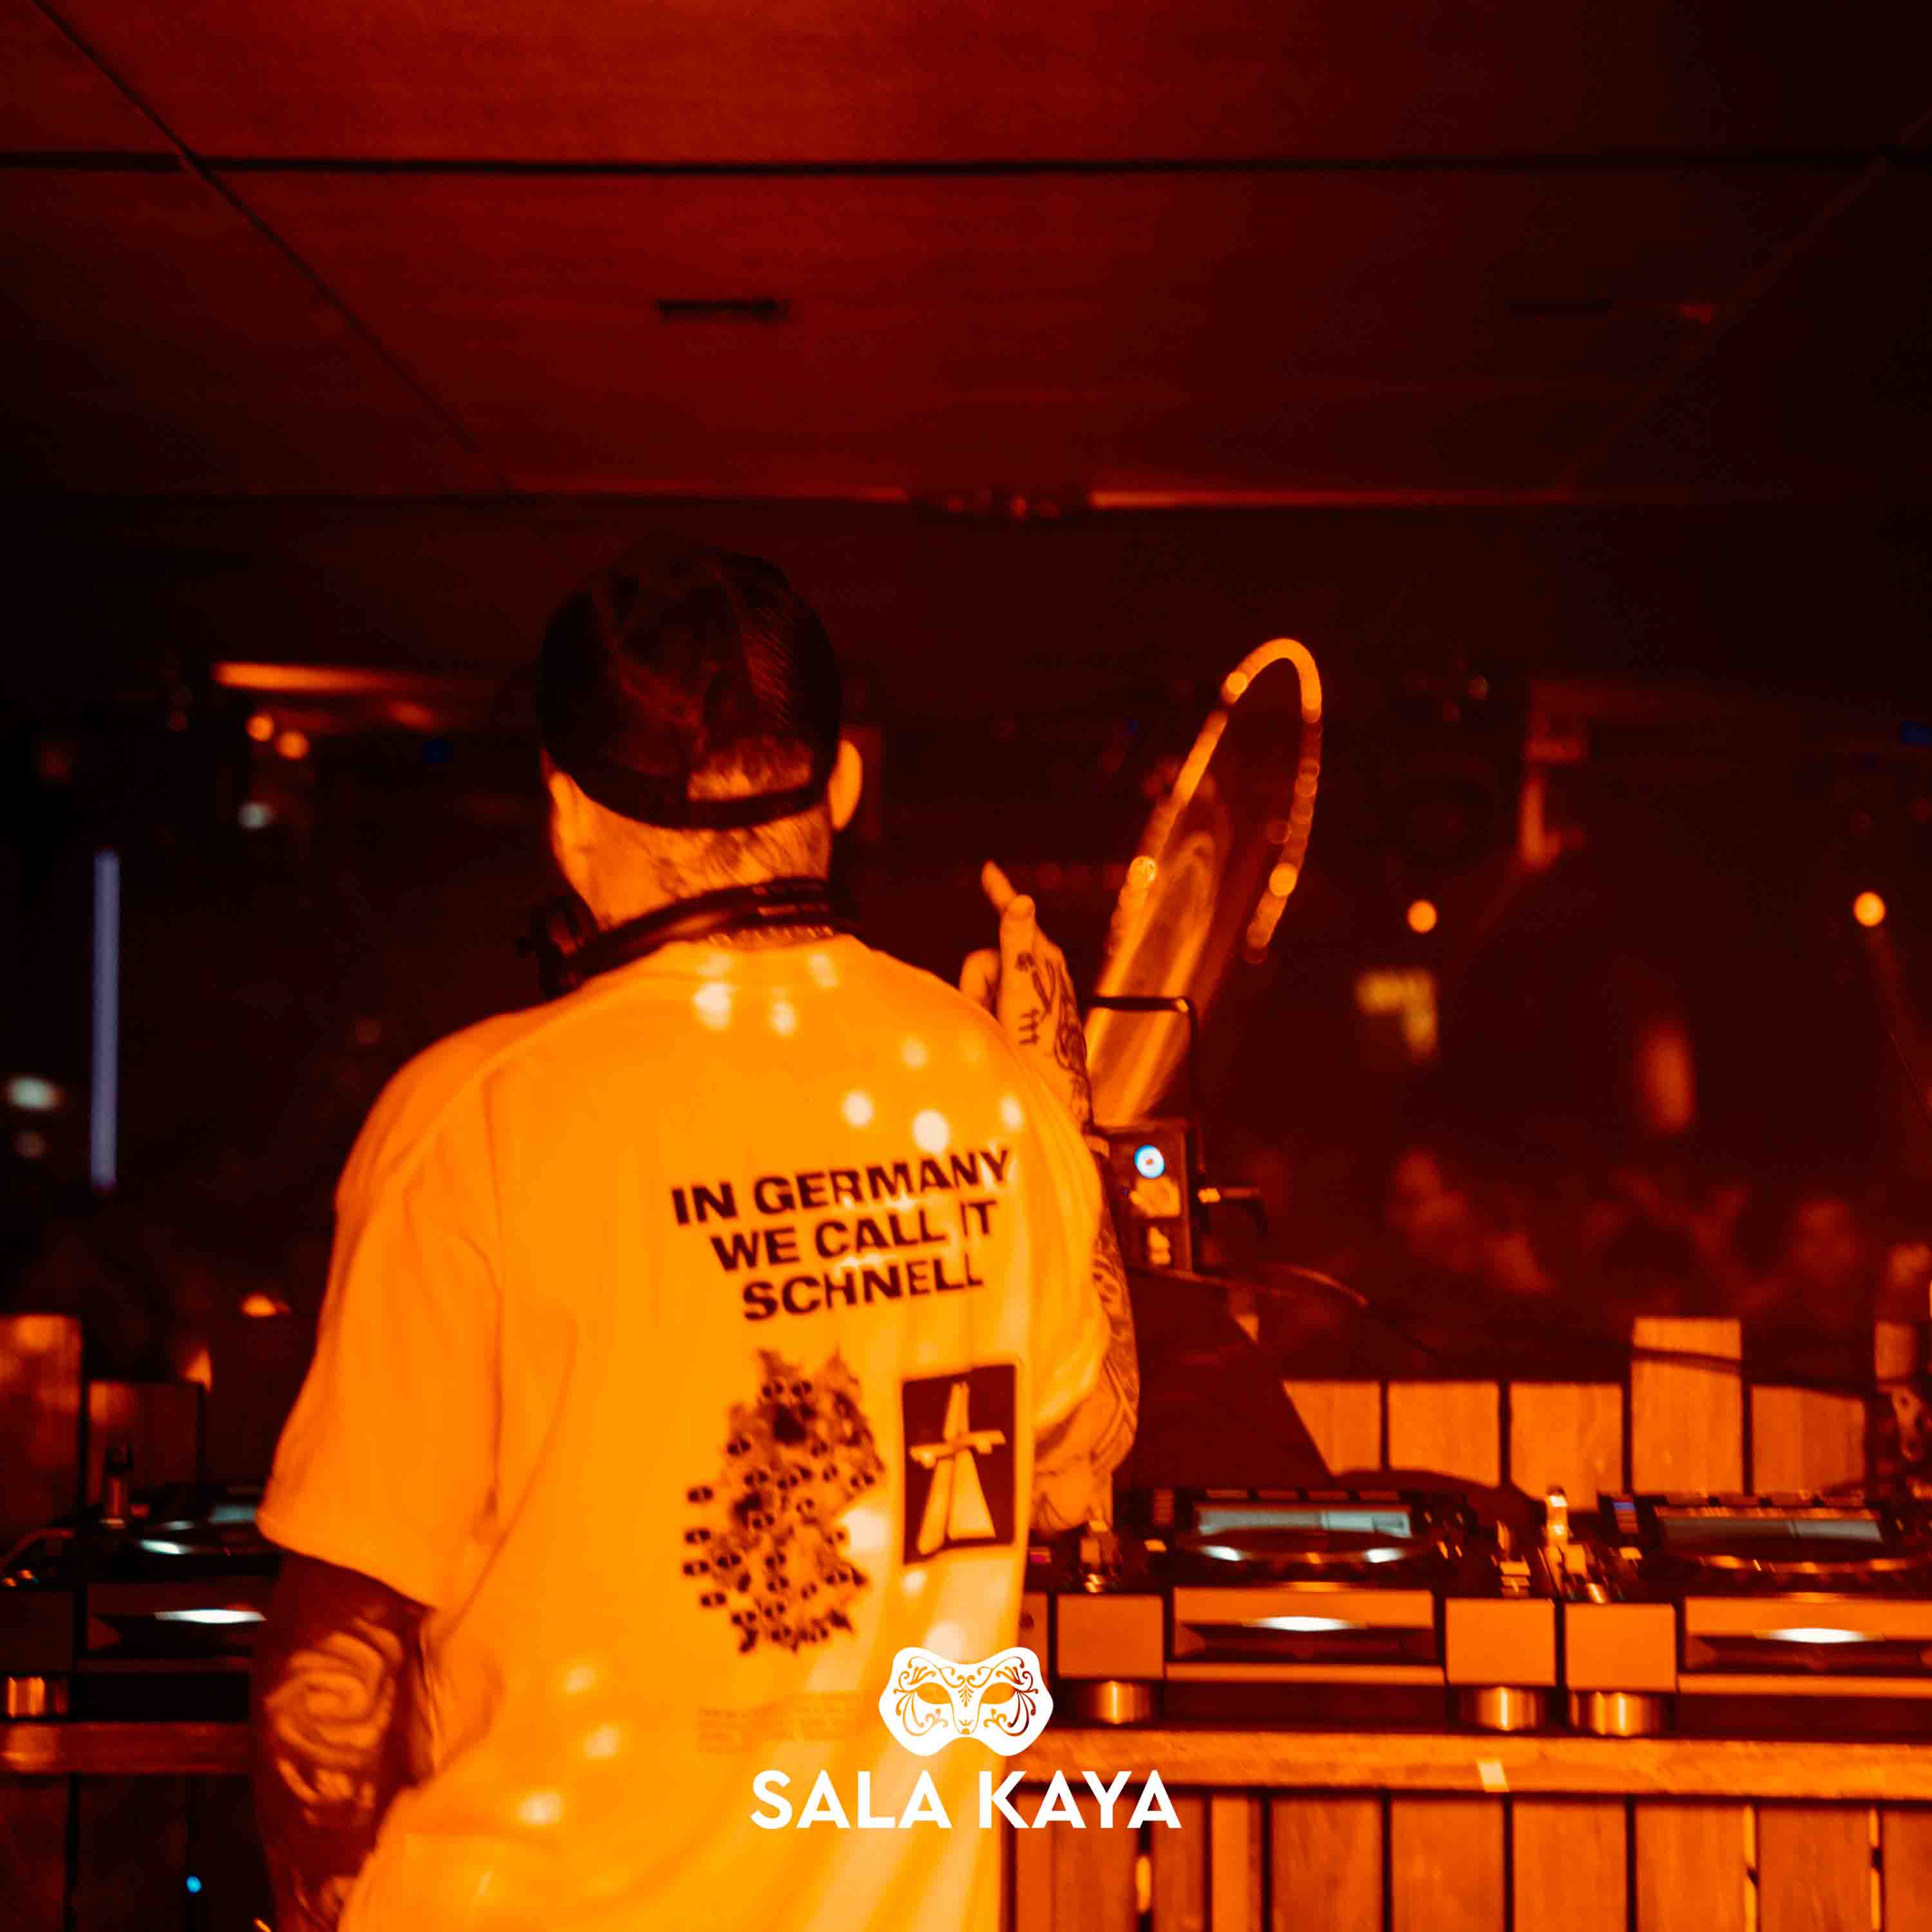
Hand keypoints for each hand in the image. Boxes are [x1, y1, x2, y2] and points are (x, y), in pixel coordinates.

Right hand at [958, 861, 1093, 1127]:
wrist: (1052, 1088)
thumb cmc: (1037, 1041)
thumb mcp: (1021, 988)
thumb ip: (1018, 942)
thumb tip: (1023, 899)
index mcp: (1040, 956)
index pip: (1015, 914)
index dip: (999, 892)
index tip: (988, 870)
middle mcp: (1039, 968)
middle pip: (985, 958)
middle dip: (978, 984)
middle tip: (993, 1013)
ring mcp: (1033, 990)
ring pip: (985, 982)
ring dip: (982, 1004)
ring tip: (1001, 1028)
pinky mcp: (1027, 1009)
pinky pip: (994, 1000)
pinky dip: (989, 1012)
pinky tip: (1004, 1031)